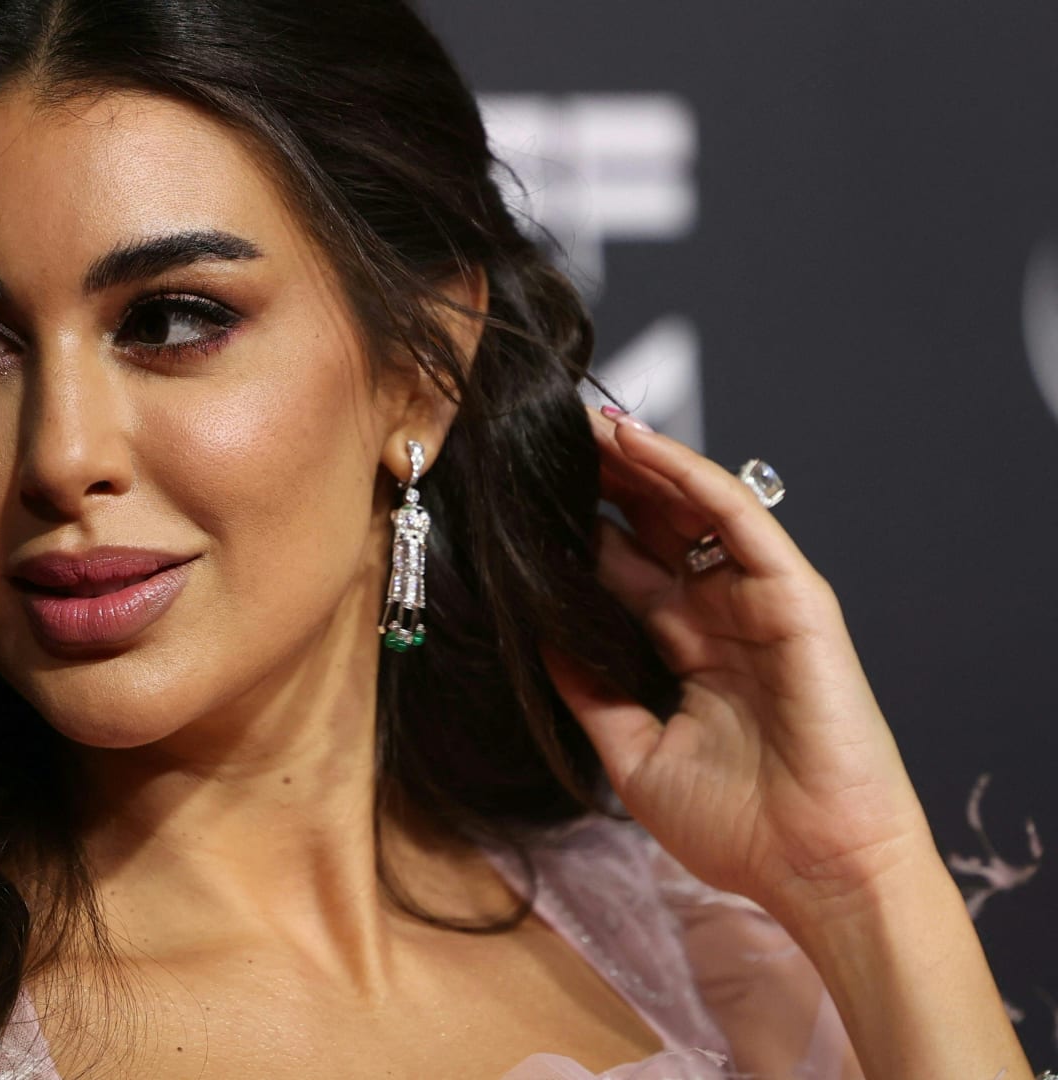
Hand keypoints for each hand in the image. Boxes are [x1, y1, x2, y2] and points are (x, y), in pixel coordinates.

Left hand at [542, 404, 941, 926]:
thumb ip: (586, 689)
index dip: (577, 533)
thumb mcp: (630, 751)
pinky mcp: (794, 597)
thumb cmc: (736, 826)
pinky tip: (638, 443)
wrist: (813, 869)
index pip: (622, 573)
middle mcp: (718, 617)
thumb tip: (531, 635)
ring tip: (579, 420)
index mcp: (683, 651)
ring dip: (637, 461)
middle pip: (652, 529)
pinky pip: (737, 519)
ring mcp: (757, 602)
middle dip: (602, 482)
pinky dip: (688, 475)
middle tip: (542, 436)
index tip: (521, 499)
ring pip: (691, 509)